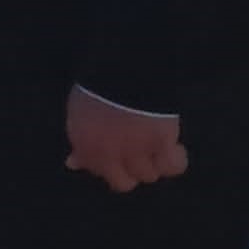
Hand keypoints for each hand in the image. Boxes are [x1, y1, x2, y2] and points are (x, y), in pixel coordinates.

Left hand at [65, 86, 186, 191]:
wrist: (124, 65)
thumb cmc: (102, 84)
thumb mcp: (80, 111)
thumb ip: (80, 141)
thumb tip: (73, 164)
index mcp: (84, 142)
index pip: (97, 171)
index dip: (109, 165)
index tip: (118, 155)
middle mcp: (107, 152)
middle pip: (123, 183)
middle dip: (130, 170)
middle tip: (138, 151)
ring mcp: (134, 150)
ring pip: (149, 175)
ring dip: (154, 161)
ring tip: (157, 141)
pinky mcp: (159, 144)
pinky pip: (173, 166)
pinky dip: (176, 160)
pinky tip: (174, 147)